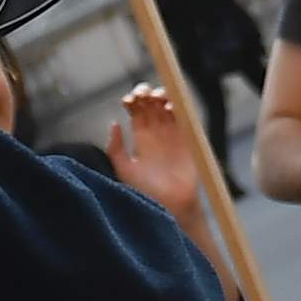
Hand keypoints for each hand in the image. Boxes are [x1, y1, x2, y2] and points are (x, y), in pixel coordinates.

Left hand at [104, 82, 205, 219]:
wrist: (170, 207)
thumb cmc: (145, 193)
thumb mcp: (124, 171)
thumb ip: (116, 149)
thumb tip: (114, 123)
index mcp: (140, 138)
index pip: (136, 111)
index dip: (132, 100)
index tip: (127, 100)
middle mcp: (156, 133)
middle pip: (151, 104)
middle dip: (146, 93)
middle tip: (142, 93)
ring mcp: (172, 135)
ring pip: (167, 106)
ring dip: (161, 96)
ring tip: (155, 97)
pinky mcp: (186, 139)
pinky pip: (184, 118)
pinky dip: (178, 108)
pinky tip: (169, 106)